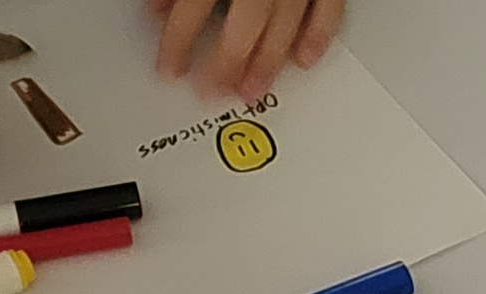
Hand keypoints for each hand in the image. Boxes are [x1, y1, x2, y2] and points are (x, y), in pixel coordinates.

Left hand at [151, 0, 343, 100]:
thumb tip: (157, 8)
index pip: (193, 10)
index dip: (177, 44)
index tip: (168, 70)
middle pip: (241, 31)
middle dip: (224, 68)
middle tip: (209, 94)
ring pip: (283, 29)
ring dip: (266, 65)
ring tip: (249, 92)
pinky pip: (327, 12)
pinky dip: (317, 38)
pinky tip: (304, 61)